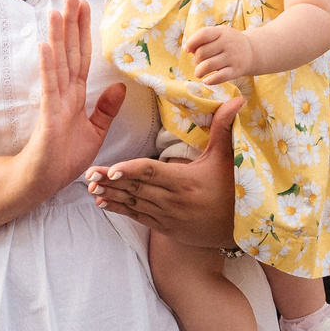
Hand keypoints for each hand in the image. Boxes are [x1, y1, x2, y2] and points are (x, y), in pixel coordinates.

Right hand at [15, 0, 126, 199]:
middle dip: (70, 24)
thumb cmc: (64, 158)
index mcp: (77, 95)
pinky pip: (49, 86)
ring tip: (55, 11)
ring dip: (56, 37)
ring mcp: (55, 102)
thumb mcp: (95, 132)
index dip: (84, 32)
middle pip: (69, 52)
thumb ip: (106, 109)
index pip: (82, 57)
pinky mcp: (48, 115)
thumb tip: (119, 86)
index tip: (84, 7)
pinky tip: (46, 46)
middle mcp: (64, 93)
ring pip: (57, 63)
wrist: (43, 181)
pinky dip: (48, 65)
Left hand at [86, 93, 242, 247]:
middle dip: (110, 180)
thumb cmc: (234, 189)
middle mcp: (172, 201)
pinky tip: (102, 202)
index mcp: (184, 181)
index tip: (111, 168)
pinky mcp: (164, 227)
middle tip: (88, 173)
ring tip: (90, 186)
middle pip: (136, 188)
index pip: (151, 172)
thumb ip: (225, 128)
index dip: (130, 170)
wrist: (241, 231)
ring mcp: (167, 216)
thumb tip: (237, 99)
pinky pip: (138, 217)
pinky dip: (119, 209)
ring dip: (110, 194)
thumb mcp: (229, 158)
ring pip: (133, 203)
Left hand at [184, 23, 255, 84]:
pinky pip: (220, 77)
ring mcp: (233, 57)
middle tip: (199, 62)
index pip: (204, 34)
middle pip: (203, 52)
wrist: (252, 51)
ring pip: (208, 65)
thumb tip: (189, 49)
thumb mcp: (219, 35)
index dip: (192, 42)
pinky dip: (210, 80)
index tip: (187, 49)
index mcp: (222, 32)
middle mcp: (228, 43)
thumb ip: (203, 40)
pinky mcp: (236, 70)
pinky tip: (206, 80)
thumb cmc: (228, 44)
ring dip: (199, 71)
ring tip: (199, 73)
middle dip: (196, 59)